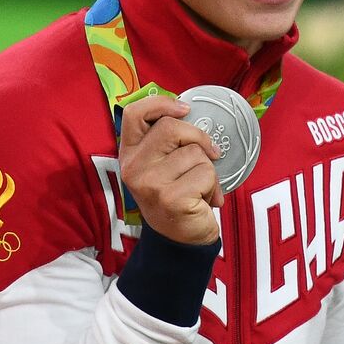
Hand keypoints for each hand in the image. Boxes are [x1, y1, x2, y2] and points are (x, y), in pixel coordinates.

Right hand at [118, 95, 223, 244]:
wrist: (181, 240)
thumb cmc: (177, 195)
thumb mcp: (164, 165)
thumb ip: (168, 141)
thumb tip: (189, 113)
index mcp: (129, 154)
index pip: (133, 114)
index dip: (160, 103)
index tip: (185, 109)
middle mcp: (133, 167)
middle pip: (170, 127)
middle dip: (199, 138)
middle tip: (210, 155)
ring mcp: (150, 183)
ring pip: (194, 152)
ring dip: (208, 169)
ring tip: (201, 187)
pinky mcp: (170, 198)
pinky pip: (205, 174)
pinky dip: (213, 186)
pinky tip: (205, 201)